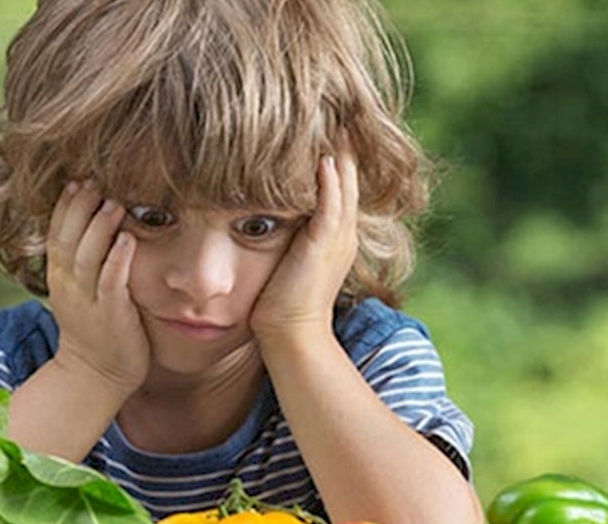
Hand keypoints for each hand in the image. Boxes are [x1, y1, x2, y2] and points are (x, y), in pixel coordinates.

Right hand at [46, 179, 149, 392]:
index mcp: (60, 277)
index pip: (56, 234)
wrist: (95, 376)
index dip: (65, 206)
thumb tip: (99, 224)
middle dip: (79, 208)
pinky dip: (118, 260)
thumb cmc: (95, 329)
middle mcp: (69, 286)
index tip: (76, 179)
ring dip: (100, 228)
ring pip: (87, 257)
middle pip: (68, 239)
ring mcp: (89, 302)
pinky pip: (111, 283)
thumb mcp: (79, 291)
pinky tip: (128, 239)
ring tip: (113, 202)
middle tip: (93, 179)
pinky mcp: (112, 316)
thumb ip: (85, 260)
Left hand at [249, 131, 359, 347]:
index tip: (323, 122)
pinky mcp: (325, 244)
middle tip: (335, 105)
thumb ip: (283, 233)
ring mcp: (338, 237)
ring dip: (339, 149)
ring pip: (344, 182)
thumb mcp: (286, 259)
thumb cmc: (278, 303)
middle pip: (348, 174)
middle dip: (342, 141)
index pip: (339, 182)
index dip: (335, 152)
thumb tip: (259, 213)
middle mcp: (343, 232)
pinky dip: (330, 177)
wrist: (290, 335)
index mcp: (335, 234)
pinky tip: (325, 153)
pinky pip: (332, 202)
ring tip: (332, 116)